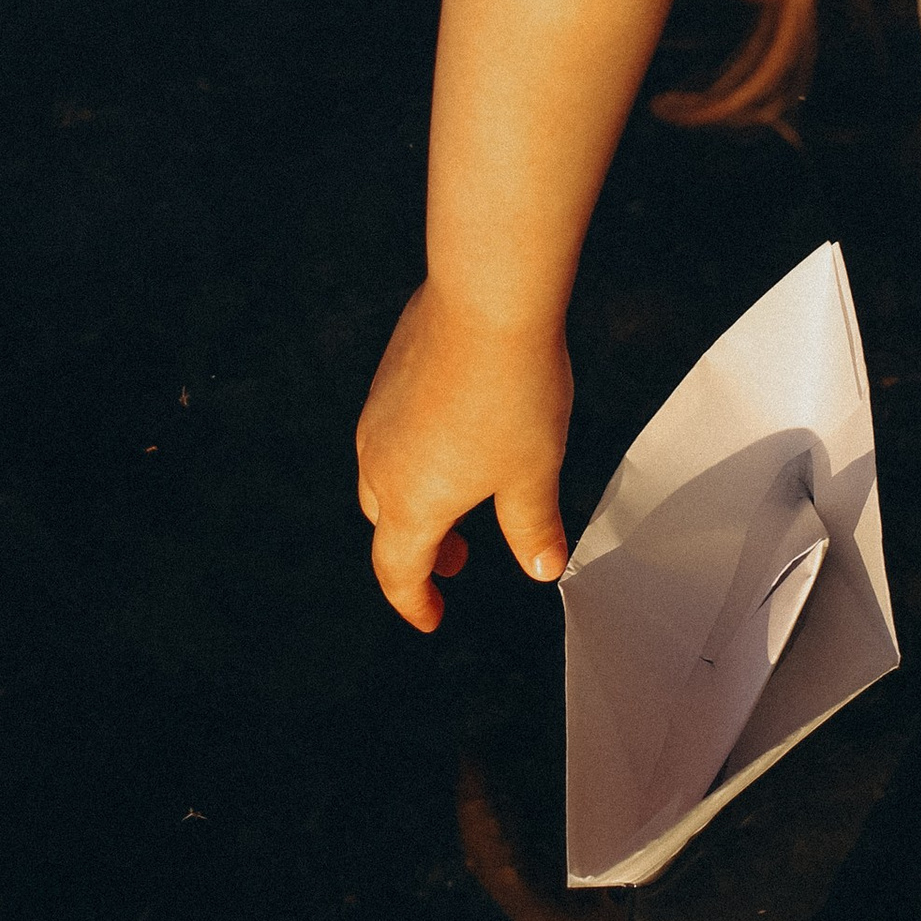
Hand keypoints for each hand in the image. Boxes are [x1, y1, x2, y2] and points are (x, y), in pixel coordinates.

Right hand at [354, 281, 572, 632]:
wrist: (486, 302)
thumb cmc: (513, 396)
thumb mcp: (533, 474)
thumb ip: (534, 529)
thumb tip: (543, 568)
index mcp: (412, 503)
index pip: (398, 571)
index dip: (415, 602)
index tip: (432, 618)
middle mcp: (379, 463)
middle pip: (387, 524)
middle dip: (422, 549)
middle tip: (460, 558)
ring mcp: (377, 415)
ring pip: (385, 475)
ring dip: (419, 499)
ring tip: (464, 493)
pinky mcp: (387, 375)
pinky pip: (391, 430)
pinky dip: (417, 452)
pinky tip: (459, 430)